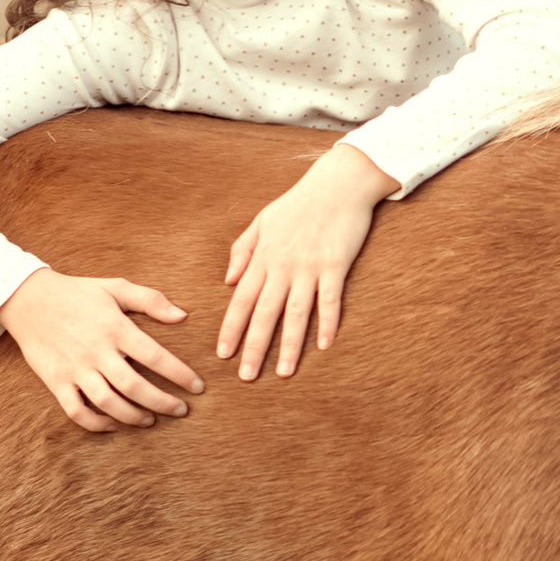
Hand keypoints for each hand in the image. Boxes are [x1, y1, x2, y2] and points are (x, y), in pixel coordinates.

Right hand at [0, 269, 204, 431]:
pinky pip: (77, 411)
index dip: (180, 374)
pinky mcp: (56, 381)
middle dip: (163, 403)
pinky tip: (114, 425)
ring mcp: (75, 368)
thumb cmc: (78, 293)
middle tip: (181, 410)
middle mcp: (96, 351)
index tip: (198, 387)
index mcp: (115, 327)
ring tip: (151, 420)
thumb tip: (183, 315)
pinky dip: (97, 424)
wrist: (27, 299)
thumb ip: (150, 300)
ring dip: (134, 416)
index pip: (155, 356)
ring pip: (108, 403)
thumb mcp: (115, 287)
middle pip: (134, 386)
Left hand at [218, 143, 390, 377]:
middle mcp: (282, 265)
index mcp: (263, 256)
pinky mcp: (335, 264)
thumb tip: (228, 280)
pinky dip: (328, 322)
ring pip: (295, 312)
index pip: (241, 299)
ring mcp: (309, 266)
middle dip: (254, 347)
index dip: (231, 328)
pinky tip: (325, 346)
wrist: (337, 183)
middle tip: (246, 377)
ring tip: (284, 372)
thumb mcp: (262, 220)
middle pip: (265, 313)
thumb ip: (242, 250)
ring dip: (289, 345)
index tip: (223, 354)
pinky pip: (330, 300)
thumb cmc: (299, 202)